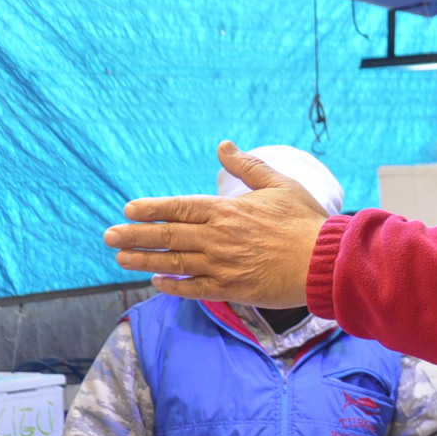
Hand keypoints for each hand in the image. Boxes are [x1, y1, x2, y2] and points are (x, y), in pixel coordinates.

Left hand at [105, 142, 325, 305]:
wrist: (327, 261)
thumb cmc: (307, 222)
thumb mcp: (280, 184)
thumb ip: (248, 166)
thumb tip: (223, 146)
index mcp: (227, 211)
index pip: (178, 207)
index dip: (150, 208)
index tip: (128, 210)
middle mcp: (218, 238)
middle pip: (167, 236)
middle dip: (134, 236)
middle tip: (109, 237)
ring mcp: (223, 265)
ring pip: (174, 263)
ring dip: (145, 261)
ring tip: (121, 260)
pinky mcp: (234, 288)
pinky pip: (196, 289)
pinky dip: (174, 286)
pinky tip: (158, 283)